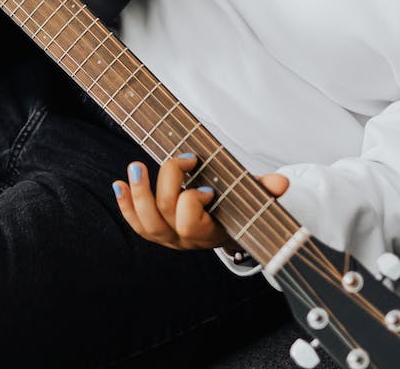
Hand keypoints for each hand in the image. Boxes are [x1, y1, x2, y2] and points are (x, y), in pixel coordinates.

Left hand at [111, 153, 289, 251]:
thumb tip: (281, 183)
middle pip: (162, 214)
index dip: (192, 199)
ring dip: (137, 193)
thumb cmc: (238, 209)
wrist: (226, 228)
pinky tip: (118, 184)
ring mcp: (167, 237)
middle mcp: (184, 239)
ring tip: (134, 167)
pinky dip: (125, 204)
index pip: (190, 219)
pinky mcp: (154, 231)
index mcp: (208, 233)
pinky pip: (135, 223)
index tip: (205, 185)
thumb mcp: (253, 200)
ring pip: (145, 223)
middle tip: (177, 160)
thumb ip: (265, 191)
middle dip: (165, 184)